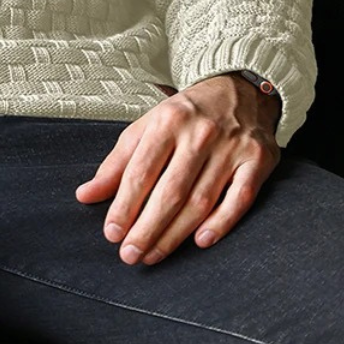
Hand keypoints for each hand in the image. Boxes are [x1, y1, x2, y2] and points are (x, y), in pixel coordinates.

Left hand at [75, 74, 281, 266]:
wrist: (238, 88)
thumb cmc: (185, 114)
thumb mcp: (146, 127)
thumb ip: (117, 163)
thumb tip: (85, 195)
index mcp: (167, 121)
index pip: (141, 171)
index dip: (124, 205)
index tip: (111, 233)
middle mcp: (199, 134)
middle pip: (170, 191)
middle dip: (147, 227)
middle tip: (130, 255)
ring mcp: (231, 148)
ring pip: (200, 200)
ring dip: (175, 233)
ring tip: (153, 254)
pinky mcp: (257, 160)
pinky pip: (239, 198)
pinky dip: (221, 222)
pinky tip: (200, 241)